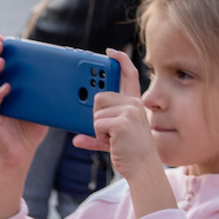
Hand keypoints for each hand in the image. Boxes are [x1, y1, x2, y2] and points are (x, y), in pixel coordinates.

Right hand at [0, 36, 48, 170]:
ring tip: (0, 60)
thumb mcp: (42, 106)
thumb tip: (64, 75)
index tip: (2, 38)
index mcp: (8, 90)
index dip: (1, 53)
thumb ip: (46, 92)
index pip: (3, 68)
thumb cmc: (31, 128)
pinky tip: (6, 87)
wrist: (22, 153)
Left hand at [73, 50, 154, 176]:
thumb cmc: (129, 153)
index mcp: (133, 102)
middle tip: (110, 131)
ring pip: (96, 113)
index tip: (111, 51)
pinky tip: (113, 142)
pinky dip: (99, 137)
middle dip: (98, 116)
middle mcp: (134, 102)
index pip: (129, 75)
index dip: (120, 61)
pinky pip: (97, 124)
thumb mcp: (112, 139)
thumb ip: (95, 135)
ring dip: (98, 130)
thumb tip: (76, 139)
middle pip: (100, 97)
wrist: (142, 167)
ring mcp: (129, 110)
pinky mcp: (123, 121)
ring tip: (113, 139)